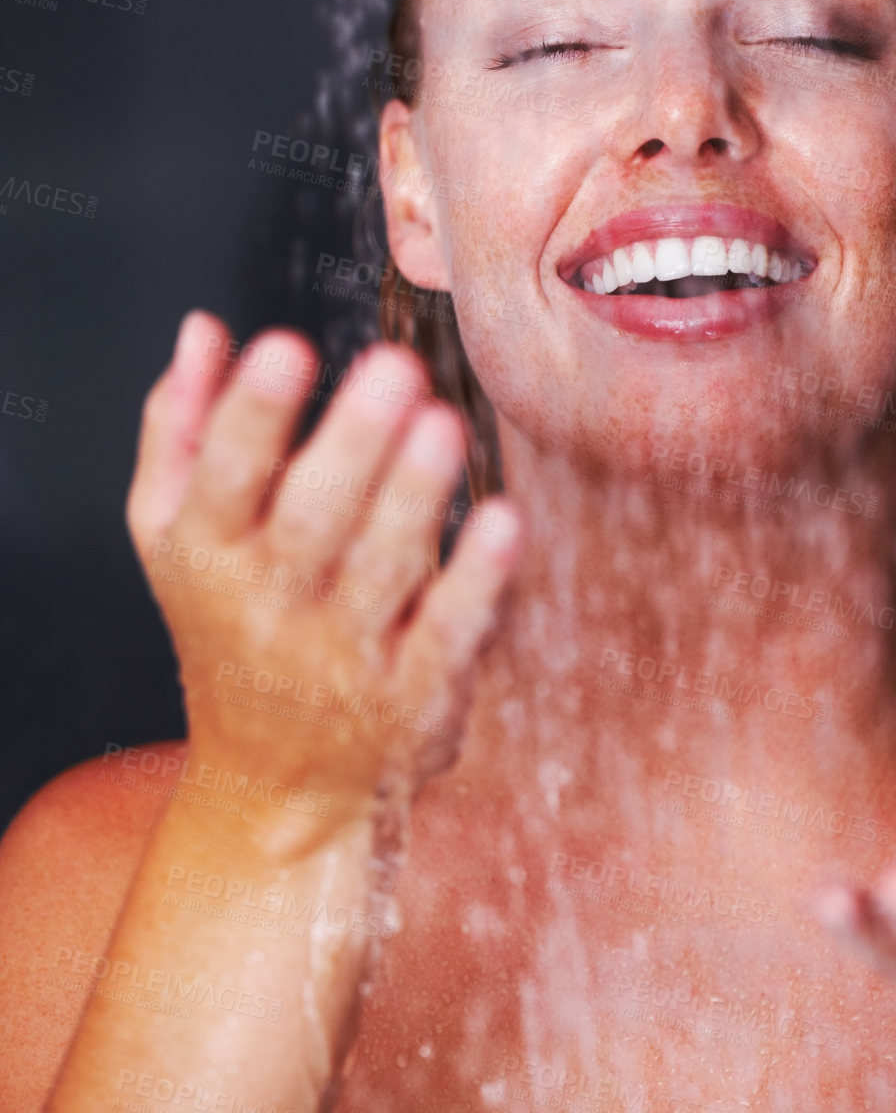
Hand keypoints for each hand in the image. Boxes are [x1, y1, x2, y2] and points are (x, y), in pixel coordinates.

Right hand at [126, 311, 520, 848]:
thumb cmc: (229, 621)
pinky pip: (447, 634)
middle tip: (396, 367)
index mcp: (206, 552)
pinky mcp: (415, 696)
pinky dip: (475, 581)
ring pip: (381, 570)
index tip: (286, 346)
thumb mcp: (174, 534)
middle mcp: (270, 606)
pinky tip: (503, 520)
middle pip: (310, 520)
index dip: (252, 414)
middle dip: (352, 444)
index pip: (224, 476)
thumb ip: (184, 428)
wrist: (274, 783)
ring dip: (414, 496)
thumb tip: (205, 328)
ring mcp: (344, 657)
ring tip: (444, 422)